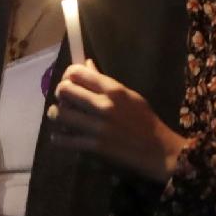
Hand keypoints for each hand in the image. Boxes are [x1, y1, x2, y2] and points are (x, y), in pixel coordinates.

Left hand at [51, 61, 188, 183]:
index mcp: (114, 90)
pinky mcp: (93, 147)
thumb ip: (105, 82)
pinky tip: (62, 136)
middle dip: (61, 94)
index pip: (77, 72)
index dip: (68, 75)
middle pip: (64, 90)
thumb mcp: (129, 95)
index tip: (70, 81)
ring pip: (59, 114)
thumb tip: (86, 65)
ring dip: (57, 115)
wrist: (158, 151)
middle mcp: (103, 105)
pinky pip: (63, 140)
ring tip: (62, 117)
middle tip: (65, 100)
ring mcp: (97, 127)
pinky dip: (59, 137)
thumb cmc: (145, 120)